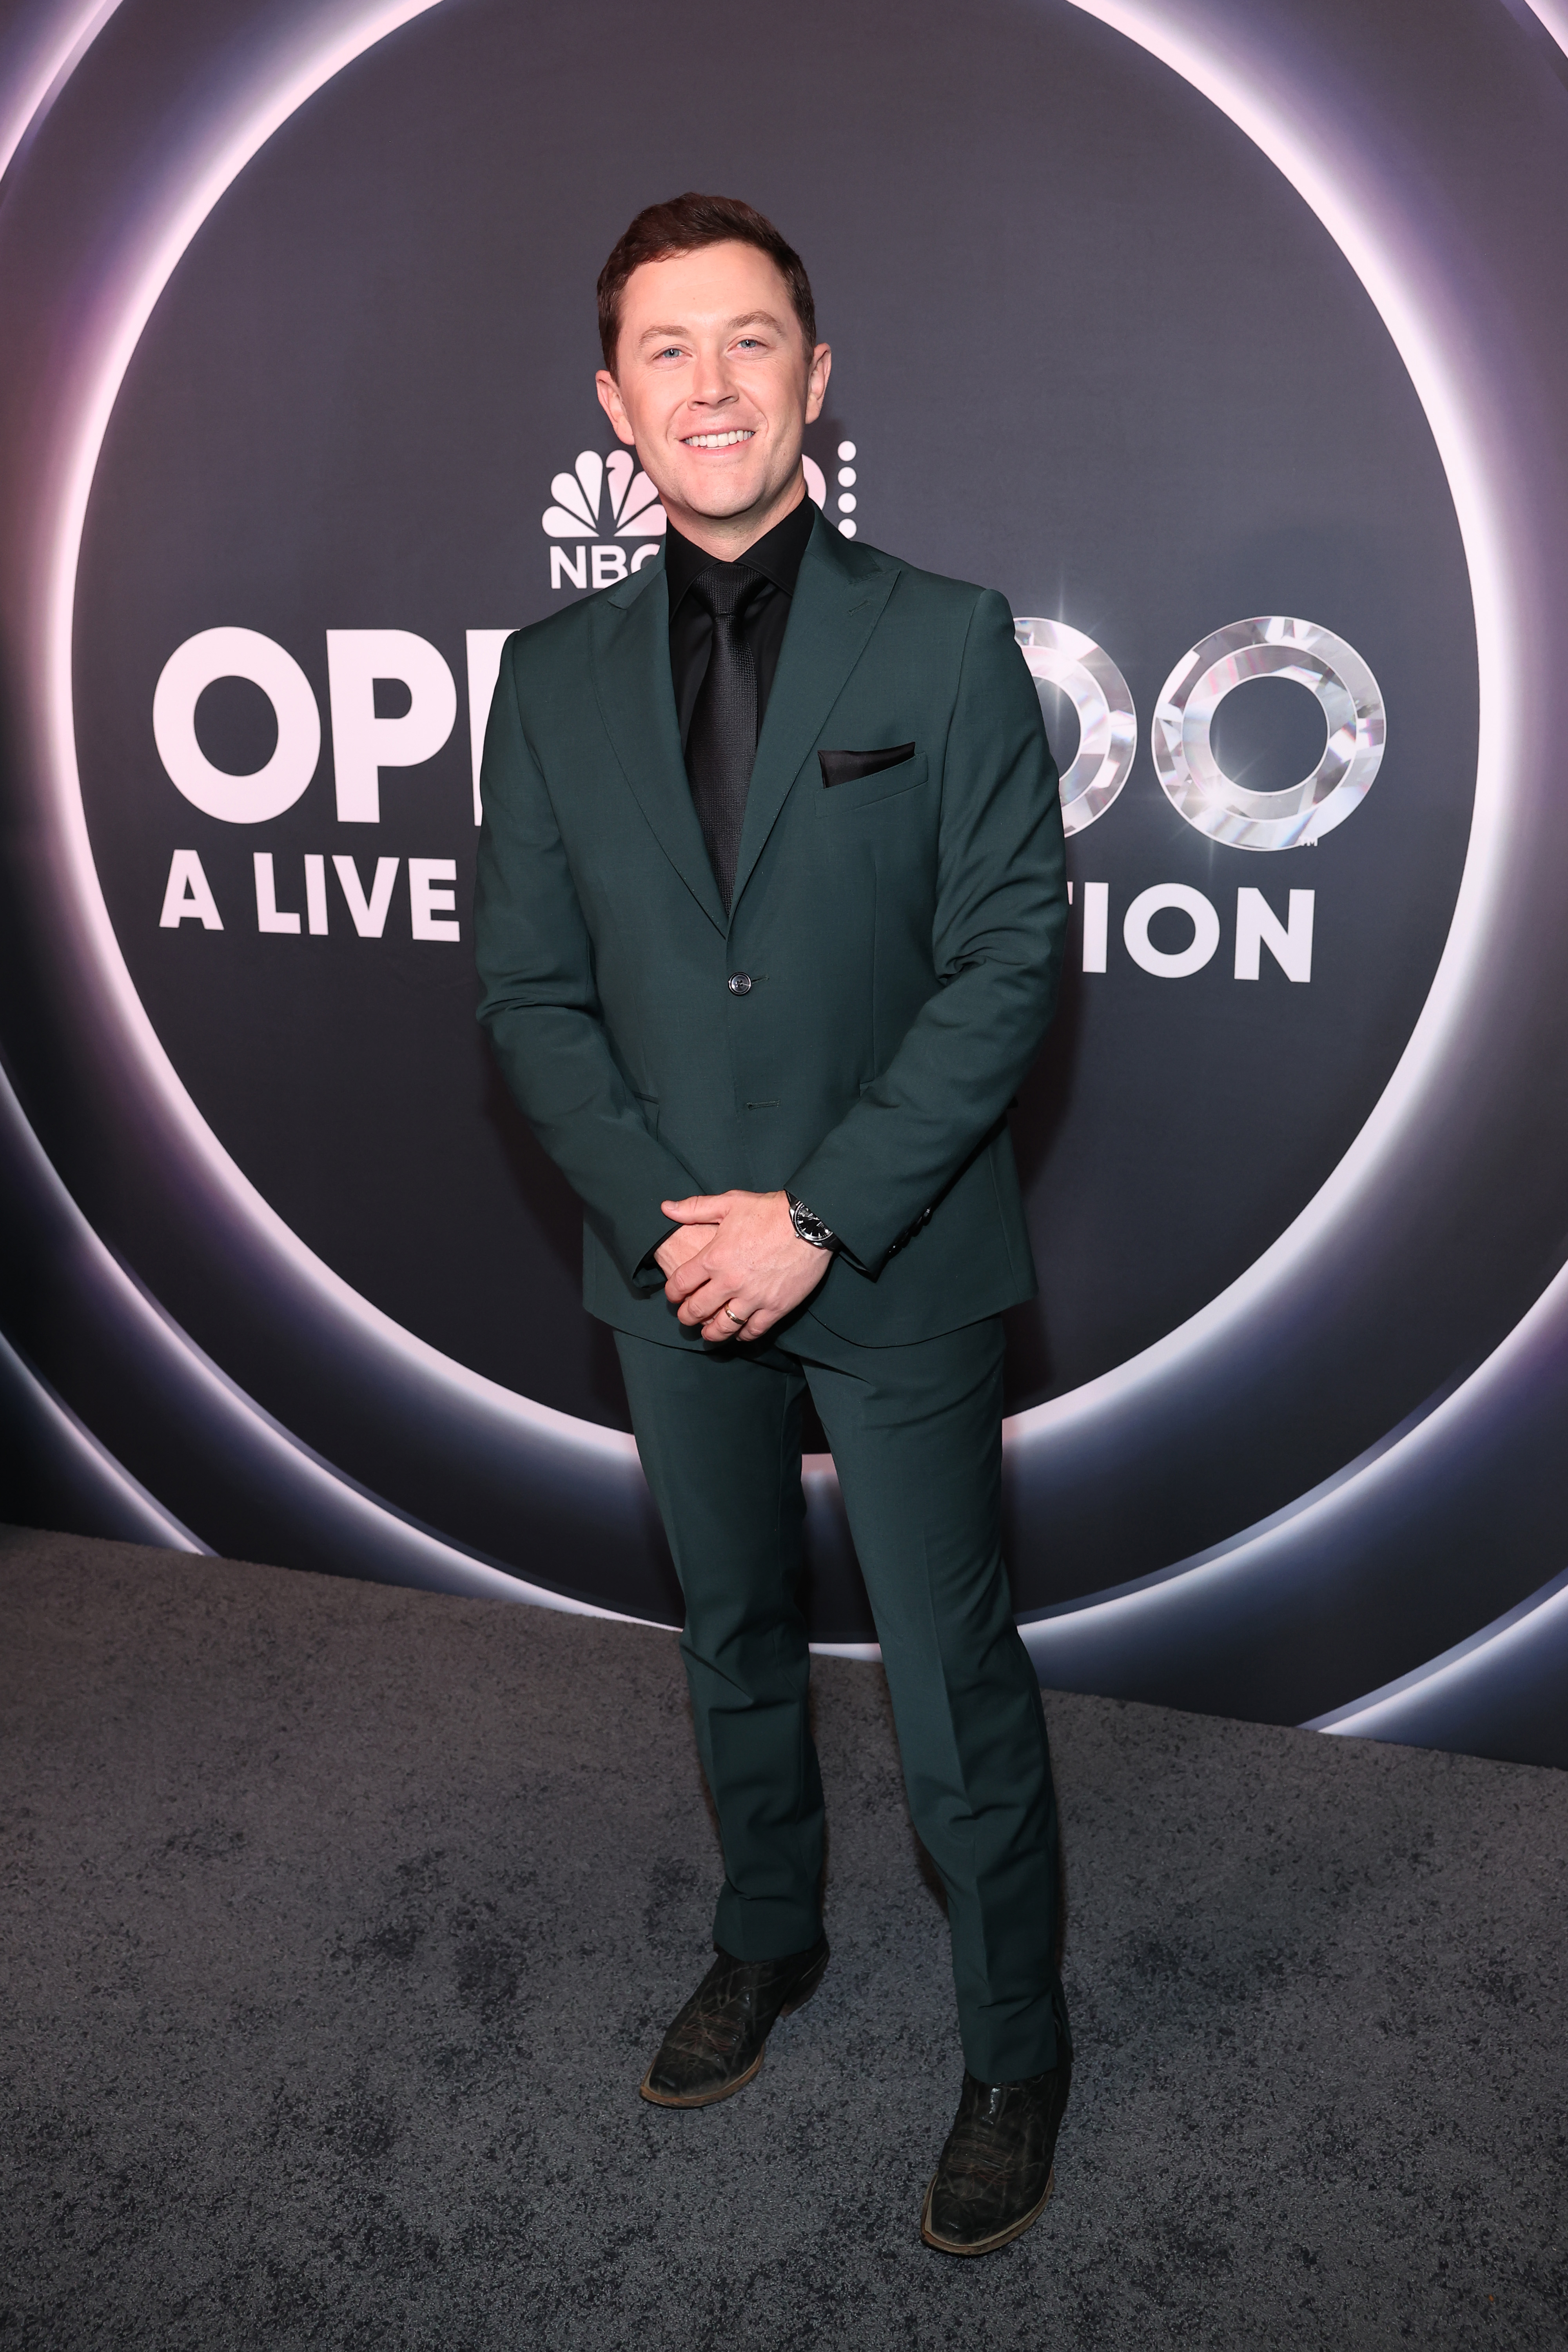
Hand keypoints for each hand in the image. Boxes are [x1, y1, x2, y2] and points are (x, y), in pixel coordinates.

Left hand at [659, 1190, 831, 1342]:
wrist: (810, 1222)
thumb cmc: (769, 1211)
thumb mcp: (729, 1202)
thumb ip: (694, 1208)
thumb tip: (666, 1207)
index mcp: (714, 1257)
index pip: (680, 1283)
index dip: (672, 1293)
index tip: (673, 1295)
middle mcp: (730, 1282)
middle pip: (697, 1310)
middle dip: (687, 1317)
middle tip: (686, 1318)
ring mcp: (753, 1297)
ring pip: (724, 1326)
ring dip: (712, 1333)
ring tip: (708, 1333)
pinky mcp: (776, 1307)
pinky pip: (754, 1330)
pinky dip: (743, 1334)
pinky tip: (740, 1333)